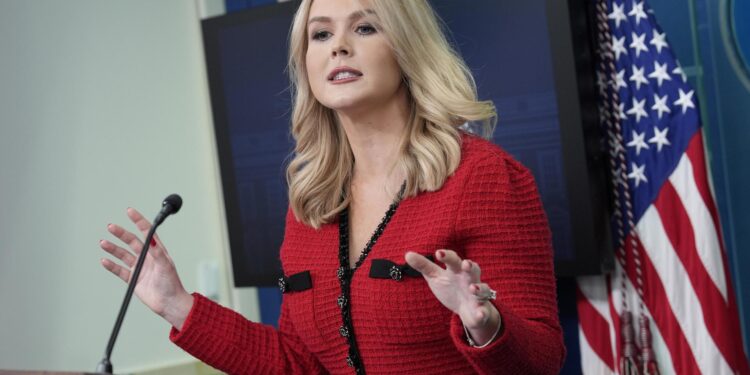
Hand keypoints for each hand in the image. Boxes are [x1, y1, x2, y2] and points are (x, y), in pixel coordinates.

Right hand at [99, 207, 192, 329]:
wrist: (169, 303)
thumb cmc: (172, 284)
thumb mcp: (166, 265)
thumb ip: (157, 251)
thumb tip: (151, 238)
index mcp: (157, 251)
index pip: (147, 232)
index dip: (138, 221)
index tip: (129, 211)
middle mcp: (147, 257)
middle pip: (132, 241)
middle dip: (121, 233)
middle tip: (110, 226)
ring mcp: (140, 268)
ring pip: (123, 255)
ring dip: (113, 249)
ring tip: (103, 243)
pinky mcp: (134, 279)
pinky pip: (120, 270)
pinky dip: (112, 266)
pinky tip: (104, 260)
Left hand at [405, 249, 500, 344]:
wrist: (466, 309)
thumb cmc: (450, 287)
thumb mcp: (436, 277)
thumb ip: (423, 266)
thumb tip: (407, 254)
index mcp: (457, 270)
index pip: (453, 260)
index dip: (447, 256)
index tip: (438, 253)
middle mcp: (470, 279)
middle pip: (473, 269)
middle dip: (470, 266)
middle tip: (465, 264)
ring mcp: (478, 295)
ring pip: (483, 289)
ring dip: (479, 288)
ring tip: (473, 289)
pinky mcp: (481, 310)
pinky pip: (484, 311)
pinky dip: (483, 313)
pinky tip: (480, 314)